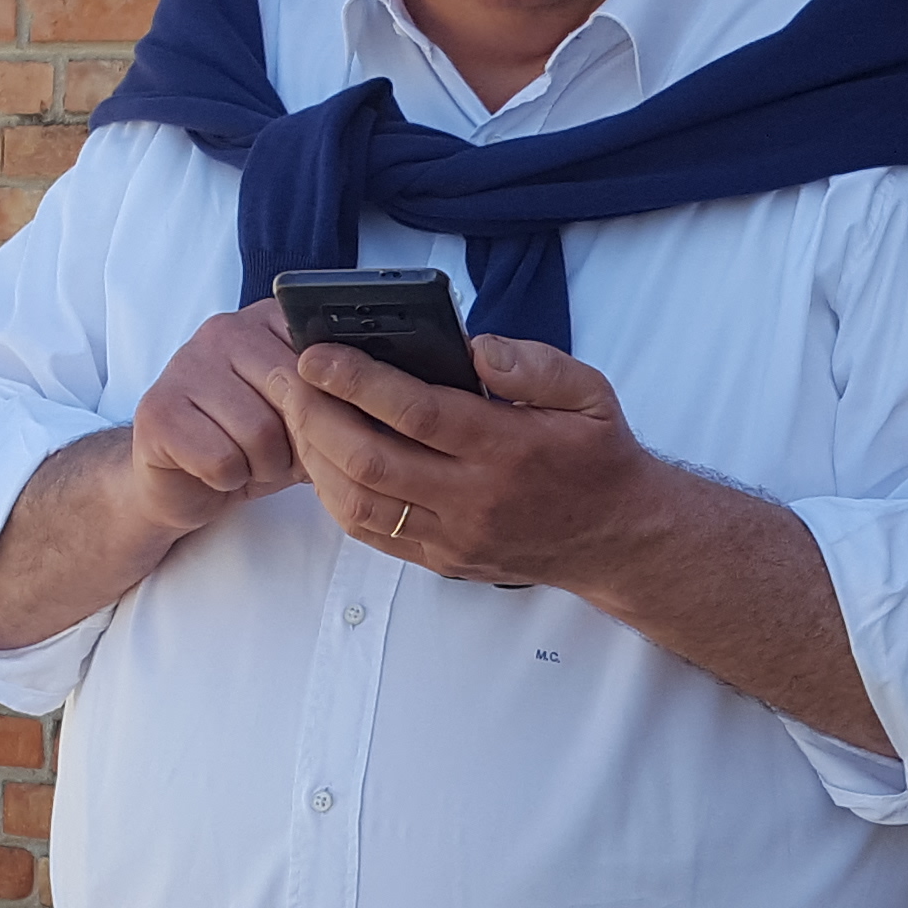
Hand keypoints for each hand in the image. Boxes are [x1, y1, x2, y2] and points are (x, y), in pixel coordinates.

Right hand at [122, 303, 312, 534]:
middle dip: (297, 443)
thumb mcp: (305, 419)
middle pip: (295, 397)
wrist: (182, 481)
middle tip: (280, 454)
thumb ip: (334, 400)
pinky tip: (217, 471)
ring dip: (262, 466)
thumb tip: (375, 405)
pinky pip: (221, 459)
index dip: (329, 411)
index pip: (325, 361)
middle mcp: (225, 330)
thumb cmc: (251, 445)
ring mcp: (185, 364)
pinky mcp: (157, 409)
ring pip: (259, 432)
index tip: (317, 427)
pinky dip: (228, 479)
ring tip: (248, 462)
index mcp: (269, 320)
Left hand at [268, 333, 679, 594]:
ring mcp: (454, 535)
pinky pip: (371, 532)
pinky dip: (335, 494)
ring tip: (297, 413)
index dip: (359, 381)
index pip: (418, 413)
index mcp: (509, 448)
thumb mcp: (590, 393)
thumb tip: (475, 347)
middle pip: (371, 460)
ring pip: (359, 502)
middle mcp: (475, 497)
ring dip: (315, 457)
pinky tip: (322, 458)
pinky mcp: (441, 560)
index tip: (318, 353)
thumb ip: (535, 365)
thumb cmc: (596, 455)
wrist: (617, 537)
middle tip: (289, 378)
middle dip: (317, 415)